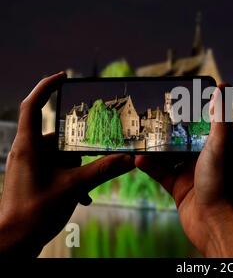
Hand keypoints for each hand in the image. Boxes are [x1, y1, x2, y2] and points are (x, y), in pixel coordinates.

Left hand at [0, 72, 134, 256]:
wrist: (13, 243)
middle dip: (78, 150)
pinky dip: (71, 179)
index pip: (33, 106)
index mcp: (29, 147)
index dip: (47, 87)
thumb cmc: (34, 213)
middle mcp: (26, 152)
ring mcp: (29, 166)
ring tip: (87, 188)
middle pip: (57, 136)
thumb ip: (103, 170)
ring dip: (77, 169)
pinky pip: (56, 170)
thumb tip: (129, 159)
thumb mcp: (74, 187)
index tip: (64, 77)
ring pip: (60, 156)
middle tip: (96, 154)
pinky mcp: (33, 178)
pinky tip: (82, 196)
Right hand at [136, 85, 232, 256]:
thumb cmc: (223, 182)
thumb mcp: (221, 144)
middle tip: (150, 113)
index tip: (178, 96)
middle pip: (184, 136)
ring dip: (155, 146)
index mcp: (219, 144)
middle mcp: (206, 157)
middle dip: (168, 126)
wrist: (216, 223)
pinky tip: (137, 158)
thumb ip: (220, 116)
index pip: (206, 120)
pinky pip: (160, 173)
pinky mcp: (179, 187)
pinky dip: (149, 166)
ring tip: (138, 134)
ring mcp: (191, 172)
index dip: (194, 108)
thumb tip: (223, 85)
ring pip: (169, 154)